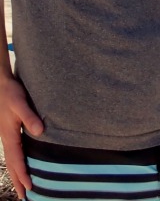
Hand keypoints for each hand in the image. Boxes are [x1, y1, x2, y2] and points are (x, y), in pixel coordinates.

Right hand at [0, 75, 43, 197]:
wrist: (2, 84)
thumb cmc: (11, 93)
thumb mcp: (20, 104)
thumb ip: (30, 117)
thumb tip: (40, 131)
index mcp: (9, 135)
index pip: (17, 160)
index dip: (23, 174)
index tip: (29, 187)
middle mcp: (7, 138)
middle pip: (12, 165)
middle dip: (18, 181)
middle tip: (25, 197)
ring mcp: (7, 136)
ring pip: (12, 160)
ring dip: (17, 174)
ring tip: (23, 187)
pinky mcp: (9, 131)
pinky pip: (13, 152)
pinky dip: (16, 163)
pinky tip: (21, 164)